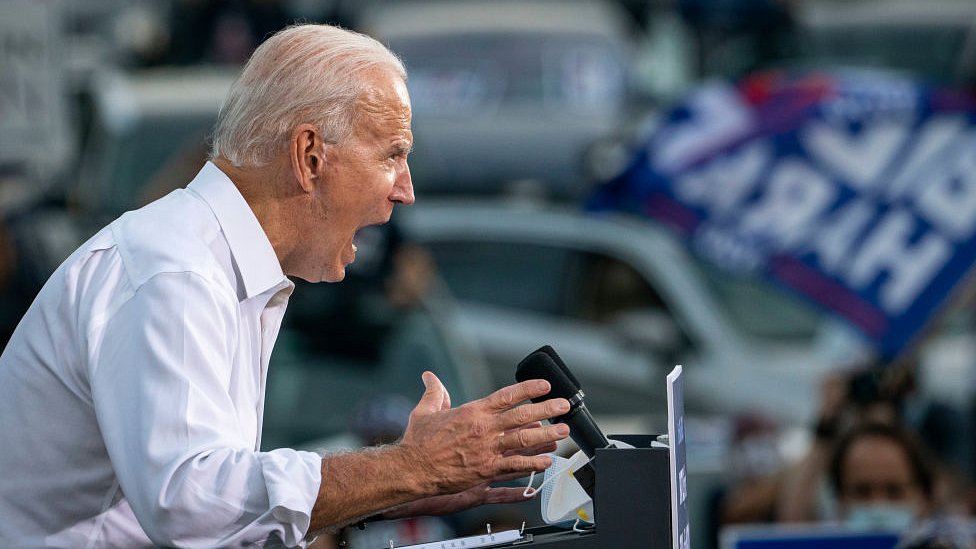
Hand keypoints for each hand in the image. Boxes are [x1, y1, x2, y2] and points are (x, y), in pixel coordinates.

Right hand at [398, 372, 569, 497]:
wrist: (411, 468)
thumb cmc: (418, 441)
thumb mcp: (425, 410)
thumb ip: (434, 392)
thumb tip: (429, 376)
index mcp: (473, 412)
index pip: (507, 396)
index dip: (529, 389)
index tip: (545, 385)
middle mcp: (484, 429)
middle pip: (523, 416)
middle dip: (547, 409)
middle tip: (564, 406)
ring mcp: (487, 450)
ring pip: (525, 440)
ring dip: (547, 435)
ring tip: (564, 431)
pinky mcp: (486, 471)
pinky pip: (515, 466)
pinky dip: (533, 463)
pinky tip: (547, 461)